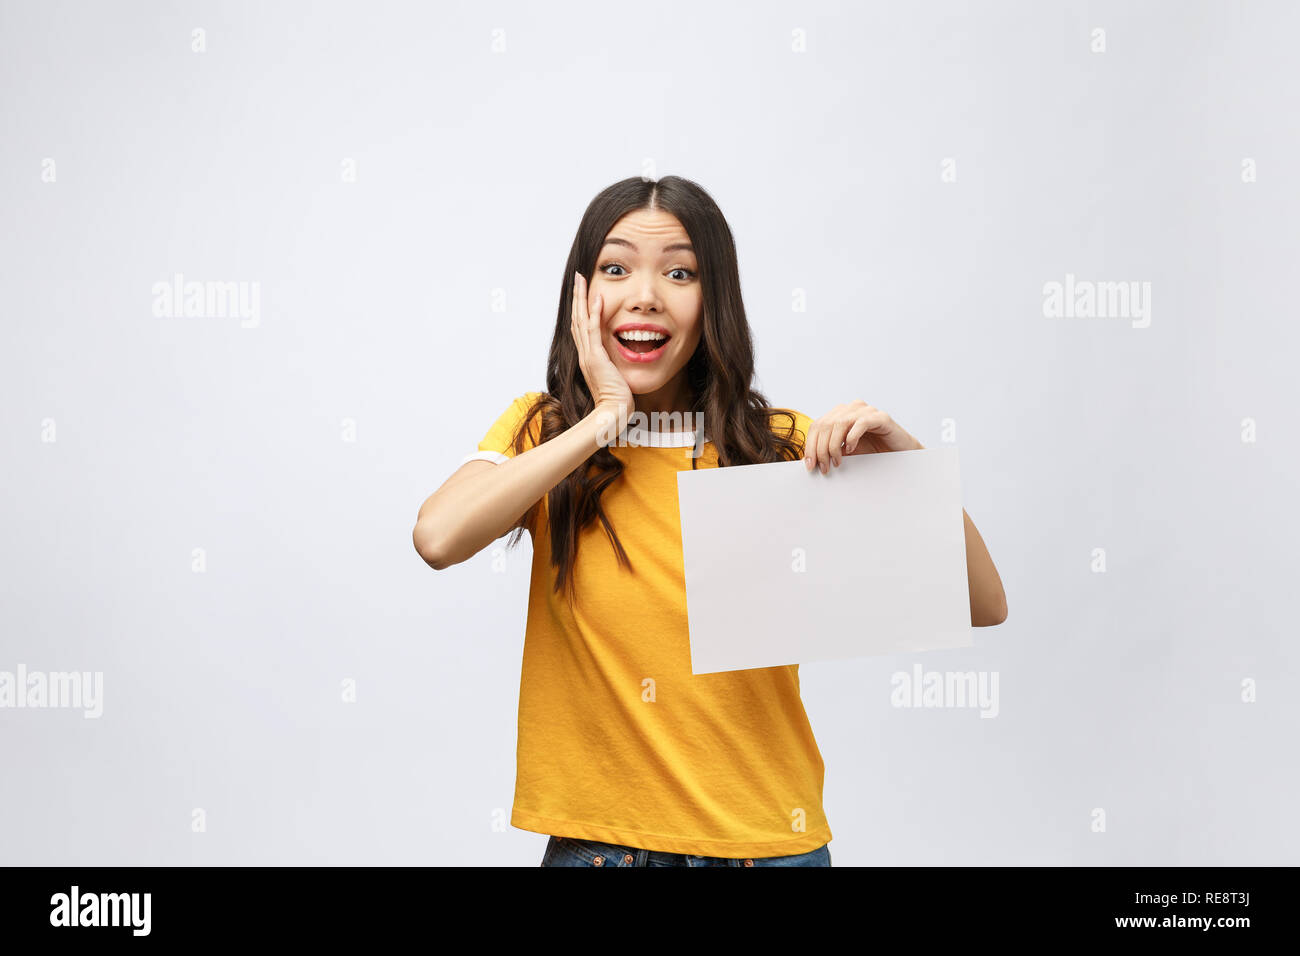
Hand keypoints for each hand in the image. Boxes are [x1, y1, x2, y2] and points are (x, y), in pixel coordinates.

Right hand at [570, 271, 633, 436]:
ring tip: (581, 280)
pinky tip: (597, 298)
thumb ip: (614, 366)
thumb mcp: (615, 377)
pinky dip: (594, 313)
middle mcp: (585, 354)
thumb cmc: (617, 400)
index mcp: (589, 357)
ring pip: (581, 320)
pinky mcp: (596, 358)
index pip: (582, 327)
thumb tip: (620, 362)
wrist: (613, 413)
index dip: (581, 308)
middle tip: (578, 278)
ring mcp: (588, 355)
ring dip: (581, 298)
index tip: (583, 292)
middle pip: (577, 319)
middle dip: (577, 297)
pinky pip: (594, 330)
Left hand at [803, 400, 923, 473]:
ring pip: (839, 423)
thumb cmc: (873, 451)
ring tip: (836, 462)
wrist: (900, 453)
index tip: (809, 465)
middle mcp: (851, 408)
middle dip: (821, 449)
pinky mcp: (880, 417)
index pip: (817, 425)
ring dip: (833, 446)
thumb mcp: (845, 452)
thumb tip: (809, 461)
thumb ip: (829, 451)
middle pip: (826, 424)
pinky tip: (851, 450)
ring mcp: (866, 410)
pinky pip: (860, 423)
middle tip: (823, 467)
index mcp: (840, 414)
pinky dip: (852, 438)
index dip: (810, 445)